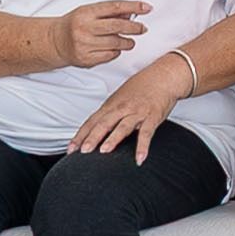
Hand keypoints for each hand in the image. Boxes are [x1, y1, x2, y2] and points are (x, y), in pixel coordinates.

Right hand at [57, 0, 150, 68]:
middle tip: (143, 29)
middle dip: (135, 28)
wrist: (56, 41)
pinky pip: (110, 55)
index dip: (133, 7)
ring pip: (116, 43)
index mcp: (86, 13)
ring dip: (127, 42)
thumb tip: (132, 13)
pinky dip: (116, 52)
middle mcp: (84, 28)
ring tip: (129, 41)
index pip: (115, 7)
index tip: (146, 8)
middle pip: (118, 26)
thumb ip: (110, 12)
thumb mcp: (89, 11)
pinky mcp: (86, 59)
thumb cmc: (75, 24)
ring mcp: (85, 44)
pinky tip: (112, 48)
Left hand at [74, 54, 192, 155]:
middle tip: (82, 151)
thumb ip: (109, 113)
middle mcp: (122, 108)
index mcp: (112, 105)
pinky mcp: (152, 117)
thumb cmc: (142, 87)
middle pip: (103, 124)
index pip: (92, 121)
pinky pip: (147, 133)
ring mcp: (137, 112)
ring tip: (104, 151)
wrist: (164, 76)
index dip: (80, 135)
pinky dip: (142, 147)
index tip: (70, 148)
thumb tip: (95, 128)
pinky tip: (139, 159)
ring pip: (122, 126)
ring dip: (113, 139)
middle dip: (91, 137)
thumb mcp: (120, 98)